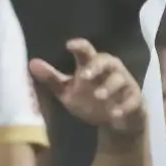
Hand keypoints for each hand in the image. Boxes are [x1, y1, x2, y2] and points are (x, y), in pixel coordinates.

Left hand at [30, 40, 146, 139]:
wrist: (116, 119)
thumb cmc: (90, 100)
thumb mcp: (68, 92)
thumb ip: (52, 79)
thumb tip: (31, 63)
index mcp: (92, 65)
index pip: (86, 51)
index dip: (79, 46)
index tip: (68, 45)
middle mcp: (110, 70)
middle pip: (106, 60)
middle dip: (96, 66)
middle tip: (84, 74)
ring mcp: (124, 84)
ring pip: (120, 79)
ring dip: (109, 87)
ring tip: (99, 96)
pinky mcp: (135, 98)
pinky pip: (132, 100)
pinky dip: (124, 106)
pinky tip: (114, 114)